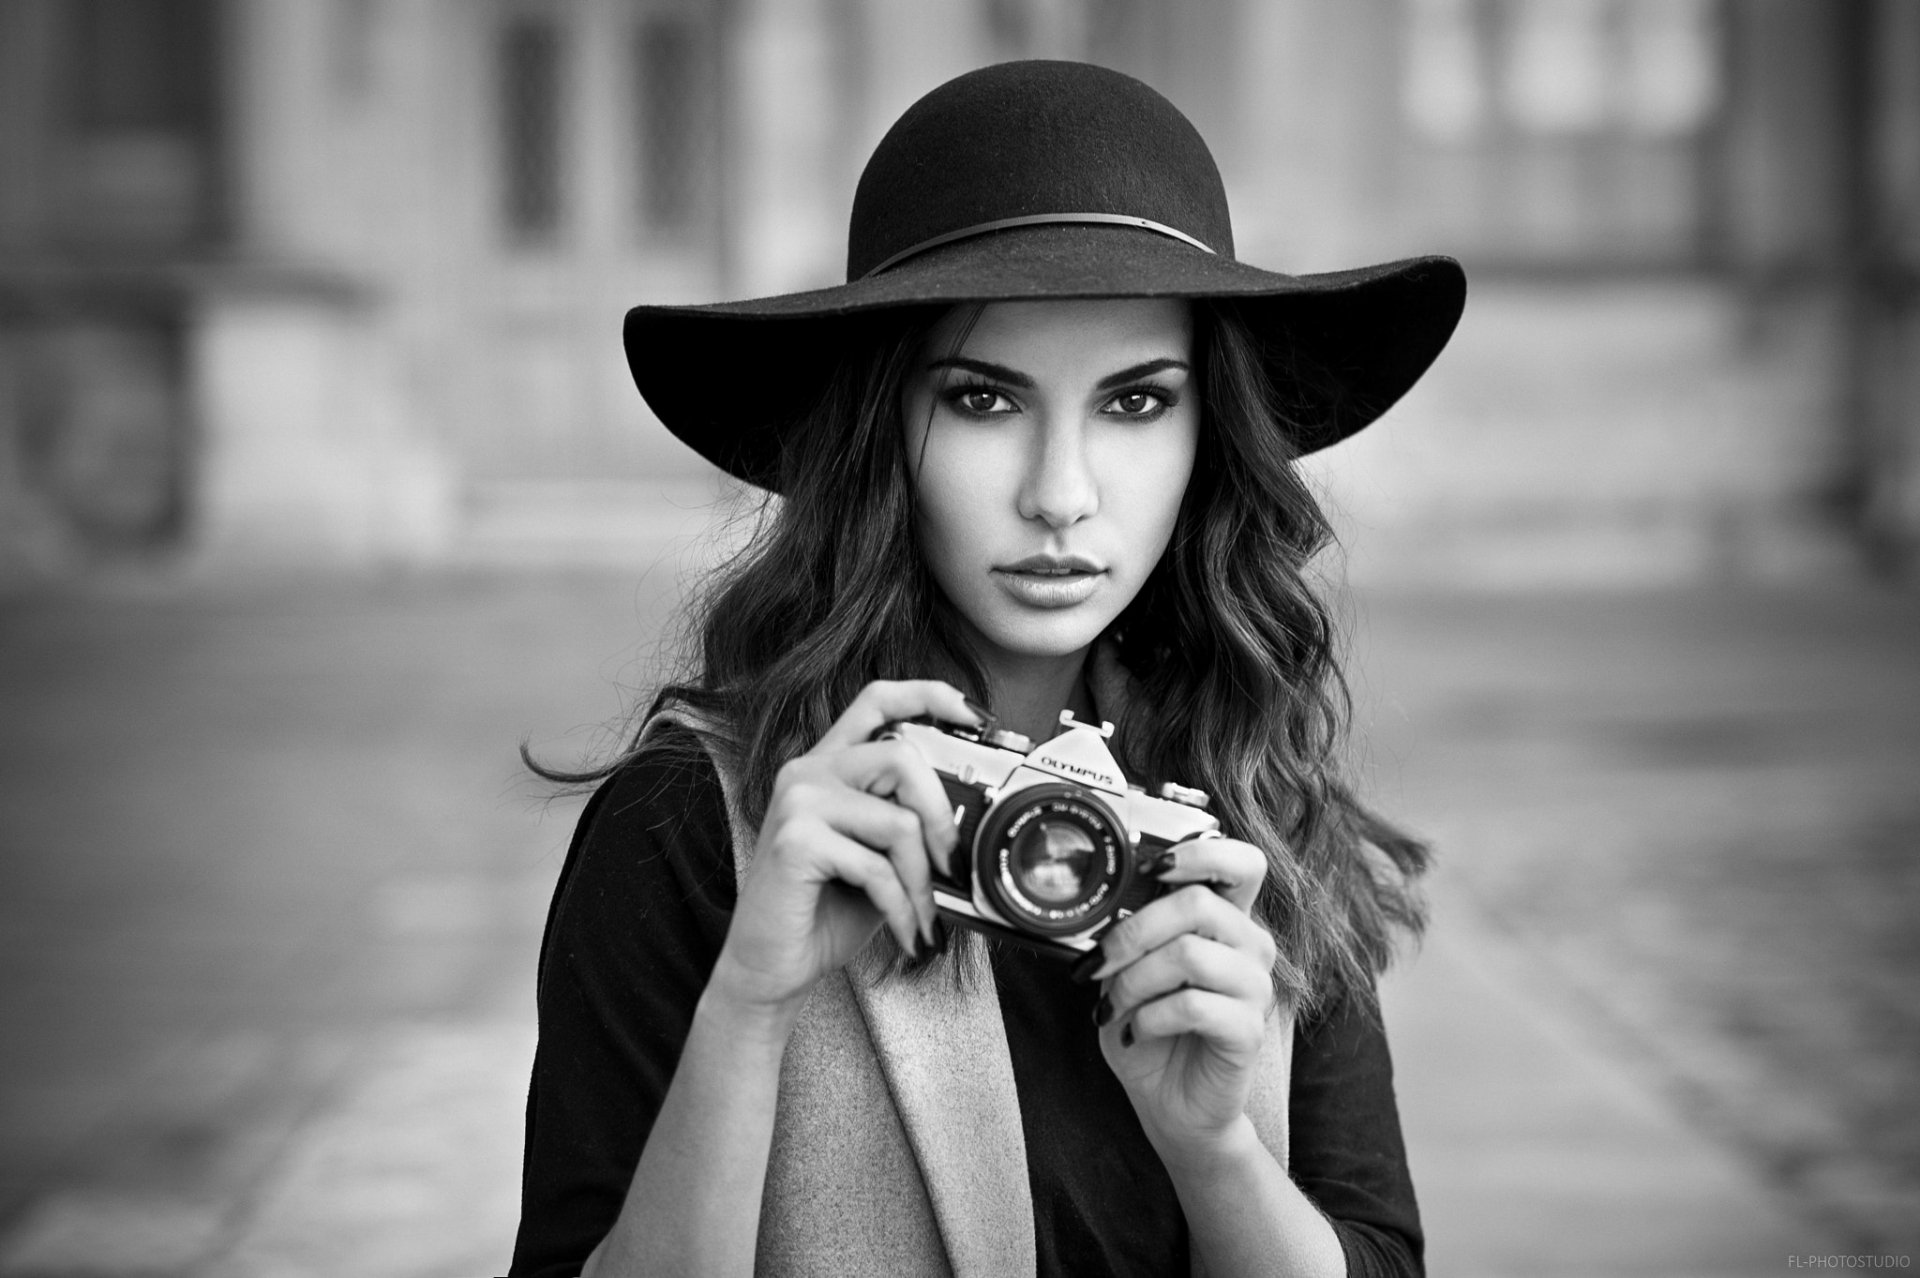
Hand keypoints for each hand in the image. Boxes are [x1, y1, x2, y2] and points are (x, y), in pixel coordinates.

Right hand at [706, 680, 979, 1019]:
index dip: (928, 695)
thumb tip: (966, 821)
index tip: (972, 715)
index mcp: (829, 765)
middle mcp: (808, 771)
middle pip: (902, 756)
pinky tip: (905, 931)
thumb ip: (906, 823)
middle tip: (951, 864)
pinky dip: (902, 908)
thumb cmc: (825, 910)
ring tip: (925, 914)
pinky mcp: (794, 841)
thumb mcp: (877, 856)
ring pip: (898, 820)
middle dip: (941, 817)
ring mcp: (797, 802)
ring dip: (923, 879)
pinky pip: (876, 867)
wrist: (771, 966)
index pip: (876, 701)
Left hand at [1088, 836, 1279, 1160]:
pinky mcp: (1249, 1030)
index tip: (1152, 869)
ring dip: (1133, 980)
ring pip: (1189, 954)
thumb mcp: (1131, 971)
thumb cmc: (1150, 1030)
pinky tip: (1136, 1032)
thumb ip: (1132, 934)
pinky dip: (1148, 1017)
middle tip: (1098, 964)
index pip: (1242, 862)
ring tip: (1113, 1006)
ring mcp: (1255, 987)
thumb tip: (1104, 904)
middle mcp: (1250, 945)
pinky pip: (1191, 1005)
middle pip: (1198, 902)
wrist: (1171, 1104)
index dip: (1201, 852)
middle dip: (1132, 931)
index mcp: (1226, 919)